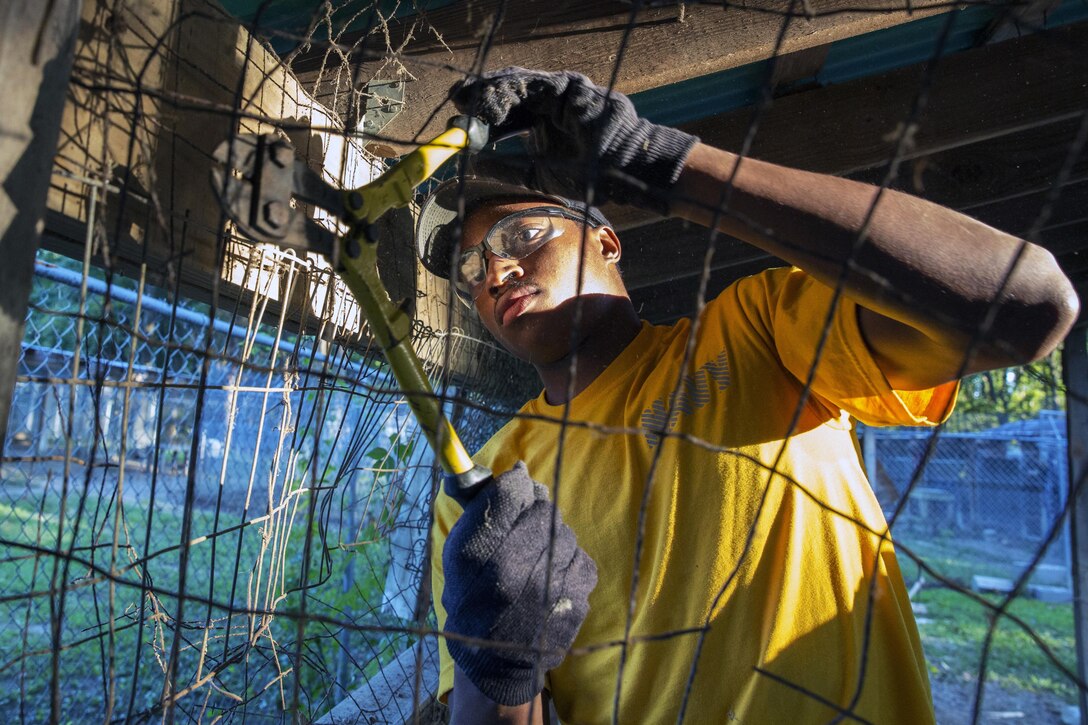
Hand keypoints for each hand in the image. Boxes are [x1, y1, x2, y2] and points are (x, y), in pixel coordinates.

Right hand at [442, 462, 597, 705]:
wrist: (497, 657)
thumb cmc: (472, 599)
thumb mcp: (459, 553)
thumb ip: (480, 507)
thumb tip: (507, 469)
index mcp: (483, 552)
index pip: (512, 489)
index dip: (514, 483)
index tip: (514, 484)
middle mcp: (520, 563)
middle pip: (542, 505)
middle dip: (533, 509)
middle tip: (522, 526)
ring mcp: (555, 579)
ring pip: (564, 530)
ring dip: (550, 537)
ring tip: (533, 561)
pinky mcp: (580, 592)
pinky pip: (579, 554)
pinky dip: (566, 560)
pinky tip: (548, 578)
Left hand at [451, 67, 697, 212]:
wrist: (621, 171)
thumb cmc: (588, 176)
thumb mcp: (537, 175)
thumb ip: (507, 168)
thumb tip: (474, 165)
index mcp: (544, 120)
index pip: (508, 110)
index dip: (483, 113)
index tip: (460, 118)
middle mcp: (550, 101)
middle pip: (509, 91)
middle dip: (481, 95)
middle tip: (456, 101)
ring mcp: (560, 90)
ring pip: (517, 84)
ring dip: (490, 92)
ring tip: (467, 102)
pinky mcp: (568, 86)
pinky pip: (532, 84)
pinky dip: (508, 92)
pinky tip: (490, 105)